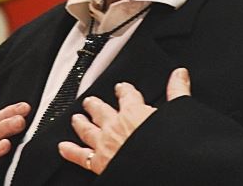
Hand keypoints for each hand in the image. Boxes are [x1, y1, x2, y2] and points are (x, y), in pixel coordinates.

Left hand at [58, 67, 191, 174]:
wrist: (161, 169)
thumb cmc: (171, 144)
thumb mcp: (178, 113)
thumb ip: (177, 91)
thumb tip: (179, 73)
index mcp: (134, 112)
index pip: (127, 95)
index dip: (123, 90)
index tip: (121, 88)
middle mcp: (116, 126)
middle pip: (101, 111)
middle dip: (95, 105)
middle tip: (90, 101)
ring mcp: (105, 144)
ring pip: (87, 130)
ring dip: (81, 123)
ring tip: (75, 118)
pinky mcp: (100, 163)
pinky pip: (81, 156)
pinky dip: (70, 152)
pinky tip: (62, 148)